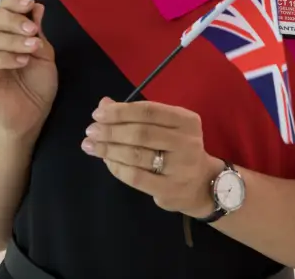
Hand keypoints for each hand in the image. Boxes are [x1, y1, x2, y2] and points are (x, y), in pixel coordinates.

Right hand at [0, 0, 56, 139]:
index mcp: (7, 33)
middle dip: (14, 20)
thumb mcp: (44, 54)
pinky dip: (6, 57)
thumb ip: (38, 32)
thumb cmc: (38, 84)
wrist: (32, 115)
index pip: (3, 8)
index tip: (30, 3)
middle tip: (33, 29)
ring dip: (15, 40)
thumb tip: (37, 6)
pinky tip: (23, 61)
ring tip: (34, 47)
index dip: (14, 2)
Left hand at [82, 98, 222, 216]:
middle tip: (91, 131)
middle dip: (111, 130)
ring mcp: (180, 168)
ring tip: (91, 146)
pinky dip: (117, 167)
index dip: (121, 111)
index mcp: (186, 121)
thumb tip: (104, 104)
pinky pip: (136, 177)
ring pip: (136, 155)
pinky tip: (106, 161)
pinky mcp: (169, 189)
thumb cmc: (179, 150)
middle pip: (141, 133)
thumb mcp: (166, 127)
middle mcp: (186, 142)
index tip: (98, 113)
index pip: (149, 110)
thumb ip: (137, 115)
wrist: (203, 186)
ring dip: (109, 149)